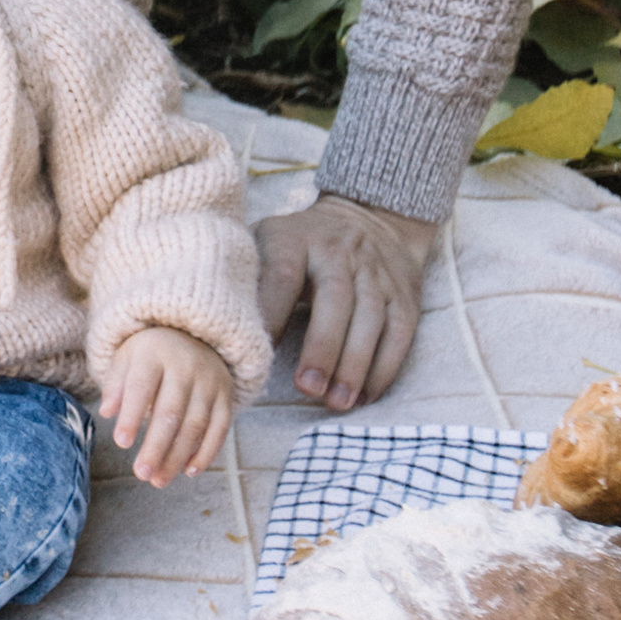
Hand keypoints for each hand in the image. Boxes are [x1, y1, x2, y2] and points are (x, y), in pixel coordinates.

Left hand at [101, 325, 234, 484]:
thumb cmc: (150, 355)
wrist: (192, 336)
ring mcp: (209, 382)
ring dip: (177, 457)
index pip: (142, 387)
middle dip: (156, 447)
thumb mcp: (127, 358)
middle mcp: (186, 366)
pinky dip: (206, 453)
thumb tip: (106, 412)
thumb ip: (115, 384)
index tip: (121, 443)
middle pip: (171, 412)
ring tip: (159, 480)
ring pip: (195, 425)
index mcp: (154, 353)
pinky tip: (189, 471)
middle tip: (141, 474)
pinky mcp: (226, 397)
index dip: (132, 415)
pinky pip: (220, 429)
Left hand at [255, 197, 439, 411]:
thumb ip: (248, 278)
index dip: (272, 313)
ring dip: (355, 364)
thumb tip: (216, 329)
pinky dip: (385, 366)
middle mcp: (339, 251)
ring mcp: (376, 271)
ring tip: (338, 402)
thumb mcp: (267, 243)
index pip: (282, 274)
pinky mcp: (404, 294)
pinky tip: (367, 395)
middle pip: (335, 297)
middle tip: (308, 388)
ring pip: (371, 317)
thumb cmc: (300, 246)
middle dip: (323, 347)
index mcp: (295, 238)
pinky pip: (400, 331)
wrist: (371, 217)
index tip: (257, 354)